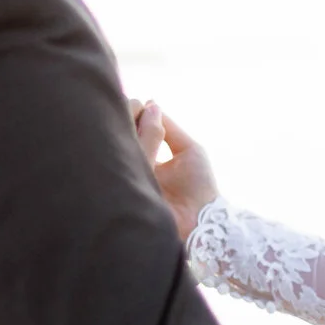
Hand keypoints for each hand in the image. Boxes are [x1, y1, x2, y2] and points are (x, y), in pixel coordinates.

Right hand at [133, 100, 217, 242]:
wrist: (204, 220)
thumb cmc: (200, 186)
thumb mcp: (188, 149)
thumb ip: (169, 127)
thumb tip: (151, 104)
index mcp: (145, 154)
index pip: (131, 126)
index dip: (133, 112)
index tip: (140, 105)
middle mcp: (132, 164)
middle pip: (121, 134)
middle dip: (128, 118)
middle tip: (135, 110)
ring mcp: (127, 178)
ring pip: (121, 147)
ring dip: (131, 132)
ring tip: (139, 124)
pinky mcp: (125, 192)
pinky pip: (123, 168)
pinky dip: (129, 154)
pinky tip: (133, 142)